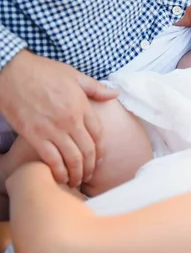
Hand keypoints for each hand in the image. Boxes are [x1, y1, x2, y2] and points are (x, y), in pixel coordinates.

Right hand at [0, 51, 117, 186]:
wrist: (12, 71)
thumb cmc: (42, 71)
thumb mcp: (74, 75)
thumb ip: (95, 88)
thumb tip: (115, 93)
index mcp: (82, 106)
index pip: (99, 134)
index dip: (101, 150)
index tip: (100, 159)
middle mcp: (71, 121)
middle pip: (87, 150)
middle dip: (91, 167)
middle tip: (89, 176)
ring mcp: (53, 129)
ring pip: (72, 158)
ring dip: (77, 173)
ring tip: (77, 181)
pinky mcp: (34, 136)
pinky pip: (51, 159)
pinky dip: (58, 172)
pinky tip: (61, 178)